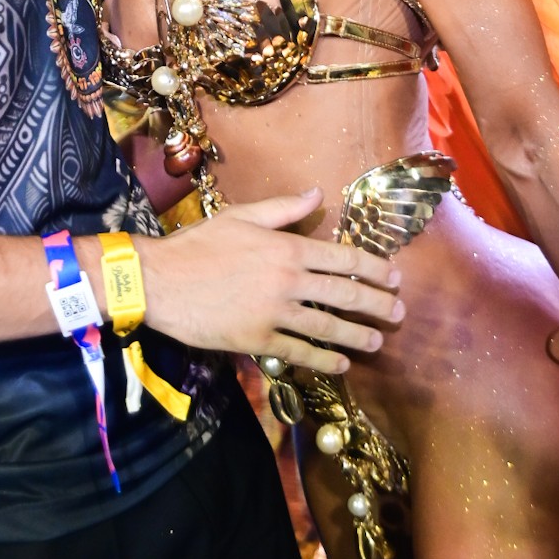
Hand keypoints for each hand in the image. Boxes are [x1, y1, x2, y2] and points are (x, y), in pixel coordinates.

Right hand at [138, 188, 403, 372]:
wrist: (159, 281)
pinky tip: (340, 365)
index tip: (395, 277)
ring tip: (378, 342)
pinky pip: (300, 352)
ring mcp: (275, 313)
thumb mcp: (241, 216)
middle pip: (346, 294)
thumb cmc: (197, 245)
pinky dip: (325, 360)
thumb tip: (318, 194)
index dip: (375, 269)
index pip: (344, 258)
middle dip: (379, 304)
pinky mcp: (258, 340)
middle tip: (400, 313)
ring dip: (359, 336)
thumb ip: (283, 208)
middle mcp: (288, 281)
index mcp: (287, 247)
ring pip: (329, 327)